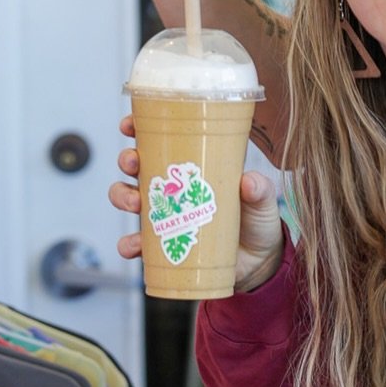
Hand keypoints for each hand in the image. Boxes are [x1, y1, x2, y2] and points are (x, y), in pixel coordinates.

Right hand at [110, 116, 284, 291]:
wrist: (257, 261)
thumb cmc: (256, 220)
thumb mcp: (262, 199)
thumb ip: (259, 189)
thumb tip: (248, 181)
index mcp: (191, 166)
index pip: (159, 140)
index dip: (138, 128)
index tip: (130, 125)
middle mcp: (172, 187)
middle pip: (136, 166)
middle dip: (127, 160)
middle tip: (134, 163)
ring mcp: (164, 215)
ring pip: (129, 199)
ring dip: (123, 197)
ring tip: (136, 204)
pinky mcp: (162, 245)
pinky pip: (136, 243)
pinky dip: (129, 243)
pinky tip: (134, 245)